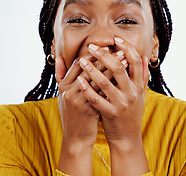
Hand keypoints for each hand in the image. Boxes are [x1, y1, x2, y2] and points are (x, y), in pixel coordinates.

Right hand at [56, 52, 127, 174]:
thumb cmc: (74, 115)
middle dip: (105, 58)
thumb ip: (62, 76)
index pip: (78, 63)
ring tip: (125, 61)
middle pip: (88, 69)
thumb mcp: (63, 95)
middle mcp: (68, 92)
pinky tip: (125, 79)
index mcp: (63, 86)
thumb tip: (60, 58)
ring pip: (97, 80)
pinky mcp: (86, 110)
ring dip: (113, 69)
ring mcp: (77, 101)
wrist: (75, 139)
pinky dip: (114, 85)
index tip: (106, 46)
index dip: (92, 54)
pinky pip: (102, 94)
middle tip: (119, 50)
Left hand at [76, 37, 149, 174]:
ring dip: (92, 69)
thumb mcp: (140, 95)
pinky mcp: (111, 114)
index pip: (135, 61)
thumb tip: (144, 57)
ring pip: (105, 82)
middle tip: (92, 46)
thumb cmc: (131, 113)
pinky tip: (78, 80)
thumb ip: (141, 76)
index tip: (115, 39)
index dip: (126, 48)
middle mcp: (132, 93)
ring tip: (81, 60)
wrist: (128, 138)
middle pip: (118, 68)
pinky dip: (87, 89)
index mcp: (138, 86)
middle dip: (104, 55)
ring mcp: (121, 104)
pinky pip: (97, 99)